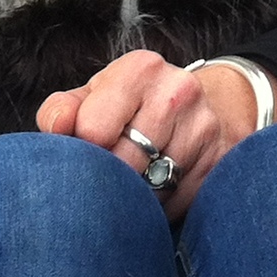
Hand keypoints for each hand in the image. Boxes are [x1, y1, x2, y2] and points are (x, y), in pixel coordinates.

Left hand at [37, 50, 276, 218]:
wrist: (202, 107)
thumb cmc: (131, 107)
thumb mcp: (94, 98)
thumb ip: (61, 110)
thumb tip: (55, 129)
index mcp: (140, 69)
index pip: (93, 129)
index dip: (82, 152)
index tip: (85, 153)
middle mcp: (178, 91)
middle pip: (124, 163)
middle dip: (107, 179)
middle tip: (104, 178)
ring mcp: (205, 126)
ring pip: (153, 188)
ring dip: (135, 196)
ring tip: (132, 182)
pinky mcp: (221, 161)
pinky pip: (179, 202)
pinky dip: (162, 206)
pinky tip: (159, 189)